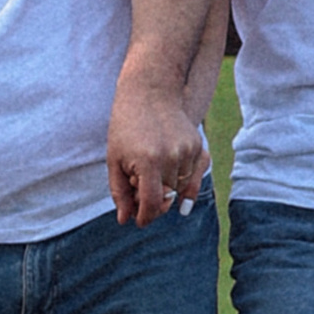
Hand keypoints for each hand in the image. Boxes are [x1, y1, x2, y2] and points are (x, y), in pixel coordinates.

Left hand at [108, 63, 206, 225]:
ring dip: (167, 189)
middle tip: (138, 191)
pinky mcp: (198, 146)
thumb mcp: (114, 159)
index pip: (151, 203)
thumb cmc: (126, 125)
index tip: (139, 221)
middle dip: (152, 201)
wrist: (149, 91)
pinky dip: (188, 184)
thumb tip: (125, 220)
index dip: (144, 217)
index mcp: (148, 161)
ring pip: (181, 188)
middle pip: (166, 197)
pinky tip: (181, 193)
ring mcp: (189, 151)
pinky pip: (196, 175)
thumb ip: (120, 192)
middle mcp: (172, 157)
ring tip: (151, 172)